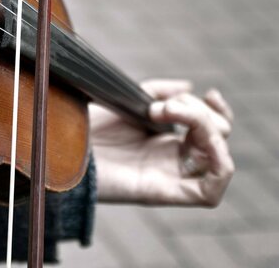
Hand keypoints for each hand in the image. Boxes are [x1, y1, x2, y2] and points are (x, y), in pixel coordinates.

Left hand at [91, 79, 233, 205]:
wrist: (58, 145)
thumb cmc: (83, 126)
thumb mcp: (127, 100)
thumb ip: (158, 92)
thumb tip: (189, 86)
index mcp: (163, 141)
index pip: (212, 132)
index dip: (217, 111)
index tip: (208, 92)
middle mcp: (170, 160)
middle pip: (218, 139)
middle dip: (198, 111)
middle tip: (158, 106)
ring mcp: (169, 177)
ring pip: (220, 161)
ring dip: (205, 127)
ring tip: (165, 114)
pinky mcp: (162, 193)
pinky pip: (211, 192)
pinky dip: (219, 163)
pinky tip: (192, 138)